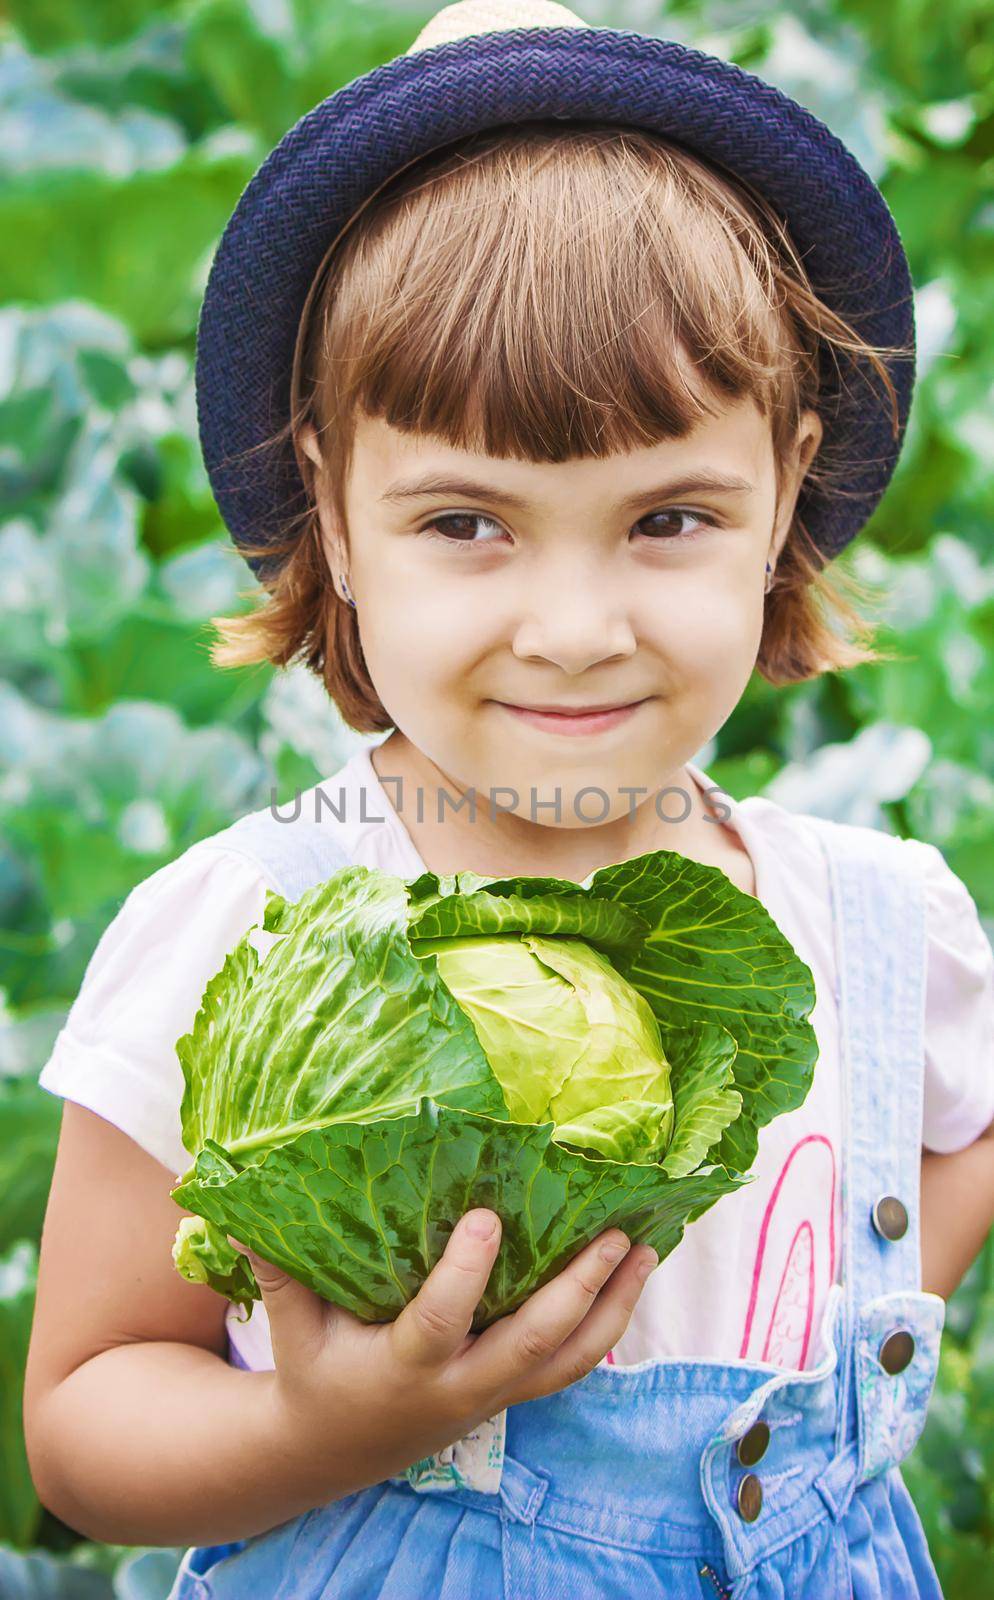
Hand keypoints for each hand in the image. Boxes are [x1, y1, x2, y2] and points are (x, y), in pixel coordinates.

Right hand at [229, 1212, 655, 1501]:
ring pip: (568, 1360)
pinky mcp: (512, 1394)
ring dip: (613, 1306)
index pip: (441, 1322)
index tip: (487, 1216)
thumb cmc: (314, 1372)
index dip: (466, 1274)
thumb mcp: (291, 1327)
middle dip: (575, 1289)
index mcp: (403, 1367)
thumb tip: (239, 1204)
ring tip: (646, 1249)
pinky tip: (631, 1276)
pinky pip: (572, 1364)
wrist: (336, 1451)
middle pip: (530, 1343)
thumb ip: (276, 1268)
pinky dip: (608, 1322)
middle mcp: (459, 1387)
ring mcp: (493, 1395)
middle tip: (611, 1233)